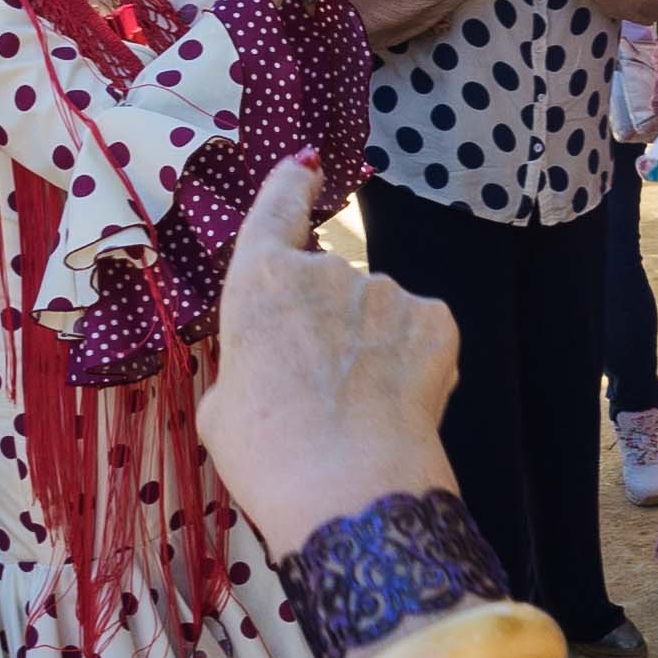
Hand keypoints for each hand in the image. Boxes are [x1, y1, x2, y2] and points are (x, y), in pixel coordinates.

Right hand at [190, 158, 456, 557]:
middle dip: (328, 322)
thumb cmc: (269, 454)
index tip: (305, 167)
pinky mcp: (434, 318)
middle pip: (328, 281)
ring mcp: (385, 290)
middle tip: (320, 388)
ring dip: (370, 345)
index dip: (290, 184)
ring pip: (377, 311)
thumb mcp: (223, 409)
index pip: (277, 207)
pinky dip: (411, 359)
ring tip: (359, 410)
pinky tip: (396, 403)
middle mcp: (325, 270)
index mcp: (260, 281)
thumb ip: (245, 366)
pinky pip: (419, 330)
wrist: (349, 489)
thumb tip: (264, 370)